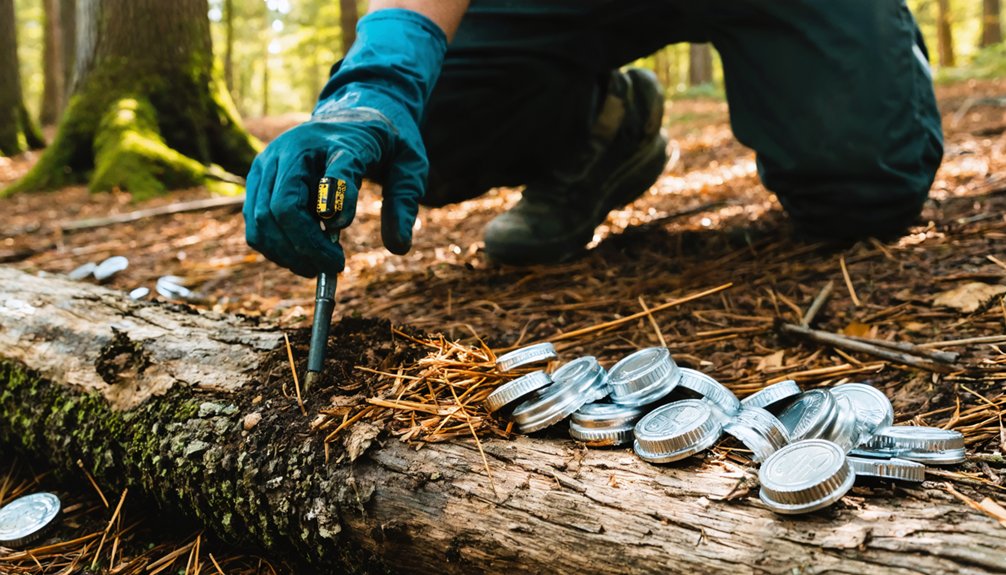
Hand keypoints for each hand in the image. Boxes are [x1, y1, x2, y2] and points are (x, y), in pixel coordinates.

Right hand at [243, 9, 446, 276]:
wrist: (350, 114)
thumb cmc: (382, 143)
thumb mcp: (409, 165)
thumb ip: (404, 201)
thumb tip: (398, 248)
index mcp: (340, 141)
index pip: (335, 173)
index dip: (337, 204)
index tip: (344, 228)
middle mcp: (295, 148)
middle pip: (283, 208)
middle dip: (307, 247)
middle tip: (335, 266)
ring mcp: (269, 162)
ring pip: (261, 221)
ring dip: (288, 254)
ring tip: (318, 266)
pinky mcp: (257, 178)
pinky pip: (255, 224)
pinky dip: (276, 248)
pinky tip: (303, 255)